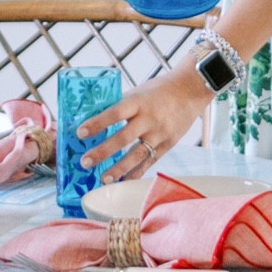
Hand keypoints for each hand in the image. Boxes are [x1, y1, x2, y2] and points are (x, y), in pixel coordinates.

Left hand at [78, 67, 211, 180]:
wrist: (191, 90)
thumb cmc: (159, 90)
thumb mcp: (139, 93)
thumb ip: (121, 106)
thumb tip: (95, 119)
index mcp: (139, 102)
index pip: (115, 113)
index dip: (97, 123)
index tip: (80, 132)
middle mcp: (149, 119)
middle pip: (123, 138)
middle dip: (102, 152)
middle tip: (85, 162)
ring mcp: (160, 134)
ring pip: (137, 155)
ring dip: (118, 169)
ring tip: (103, 179)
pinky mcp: (168, 145)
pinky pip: (150, 161)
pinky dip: (136, 172)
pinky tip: (123, 181)